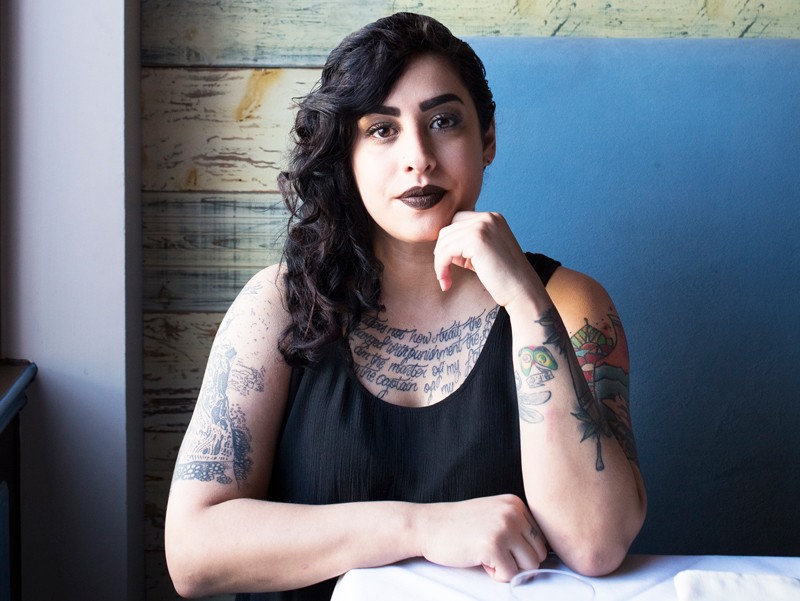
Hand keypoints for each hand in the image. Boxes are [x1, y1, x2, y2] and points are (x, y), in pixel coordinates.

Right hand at [417, 494, 547, 581]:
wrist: (427, 525)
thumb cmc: (458, 525)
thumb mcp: (493, 514)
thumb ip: (517, 525)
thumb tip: (544, 552)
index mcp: (515, 503)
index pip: (541, 537)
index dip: (521, 549)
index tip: (500, 544)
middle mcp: (513, 512)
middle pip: (539, 553)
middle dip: (518, 561)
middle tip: (494, 553)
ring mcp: (504, 528)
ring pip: (530, 566)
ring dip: (509, 568)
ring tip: (487, 555)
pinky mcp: (493, 546)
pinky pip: (510, 575)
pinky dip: (495, 574)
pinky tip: (479, 559)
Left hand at [433, 211, 539, 306]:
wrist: (521, 290)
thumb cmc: (502, 277)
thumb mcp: (482, 253)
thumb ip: (465, 244)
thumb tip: (440, 245)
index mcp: (491, 218)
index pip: (457, 222)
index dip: (449, 243)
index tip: (448, 263)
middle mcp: (488, 217)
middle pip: (448, 229)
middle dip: (442, 252)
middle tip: (444, 274)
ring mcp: (482, 226)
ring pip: (444, 241)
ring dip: (440, 262)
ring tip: (445, 280)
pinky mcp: (476, 240)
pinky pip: (445, 251)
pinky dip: (441, 267)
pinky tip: (446, 282)